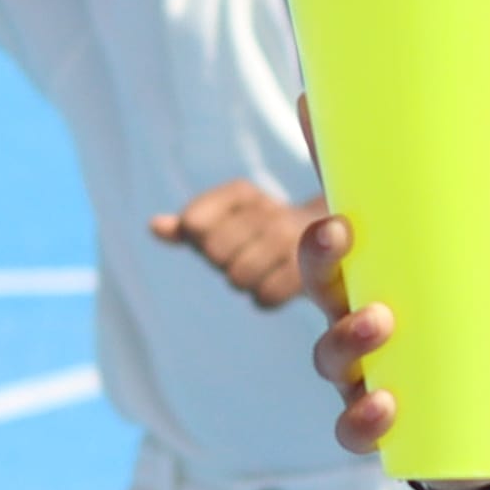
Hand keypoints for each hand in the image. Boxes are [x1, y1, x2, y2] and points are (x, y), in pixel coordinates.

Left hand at [156, 178, 331, 309]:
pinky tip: (277, 282)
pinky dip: (266, 296)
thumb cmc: (264, 231)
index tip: (221, 236)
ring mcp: (293, 241)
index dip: (199, 238)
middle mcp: (269, 210)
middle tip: (244, 256)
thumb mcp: (227, 219)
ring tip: (262, 268)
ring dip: (244, 280)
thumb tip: (155, 226)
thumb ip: (193, 223)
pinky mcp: (310, 271)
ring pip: (237, 276)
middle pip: (214, 252)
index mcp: (243, 192)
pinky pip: (263, 297)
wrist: (334, 237)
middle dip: (223, 261)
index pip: (193, 223)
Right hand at [305, 212, 489, 465]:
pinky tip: (385, 406)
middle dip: (323, 265)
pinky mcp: (373, 428)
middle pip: (321, 288)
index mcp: (388, 280)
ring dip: (346, 337)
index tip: (339, 215)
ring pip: (329, 354)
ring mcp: (360, 376)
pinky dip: (361, 419)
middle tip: (344, 240)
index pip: (342, 244)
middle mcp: (359, 322)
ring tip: (380, 324)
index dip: (326, 231)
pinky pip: (350, 426)